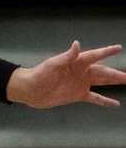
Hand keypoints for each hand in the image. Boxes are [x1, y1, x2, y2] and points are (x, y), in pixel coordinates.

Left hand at [6, 41, 125, 107]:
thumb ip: (66, 56)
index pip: (94, 56)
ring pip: (102, 82)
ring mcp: (80, 84)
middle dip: (117, 73)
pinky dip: (105, 101)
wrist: (30, 90)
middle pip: (103, 71)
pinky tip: (115, 104)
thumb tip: (77, 44)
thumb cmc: (39, 74)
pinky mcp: (77, 95)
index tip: (118, 48)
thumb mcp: (52, 64)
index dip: (106, 52)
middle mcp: (81, 72)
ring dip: (114, 82)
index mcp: (75, 62)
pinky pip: (95, 98)